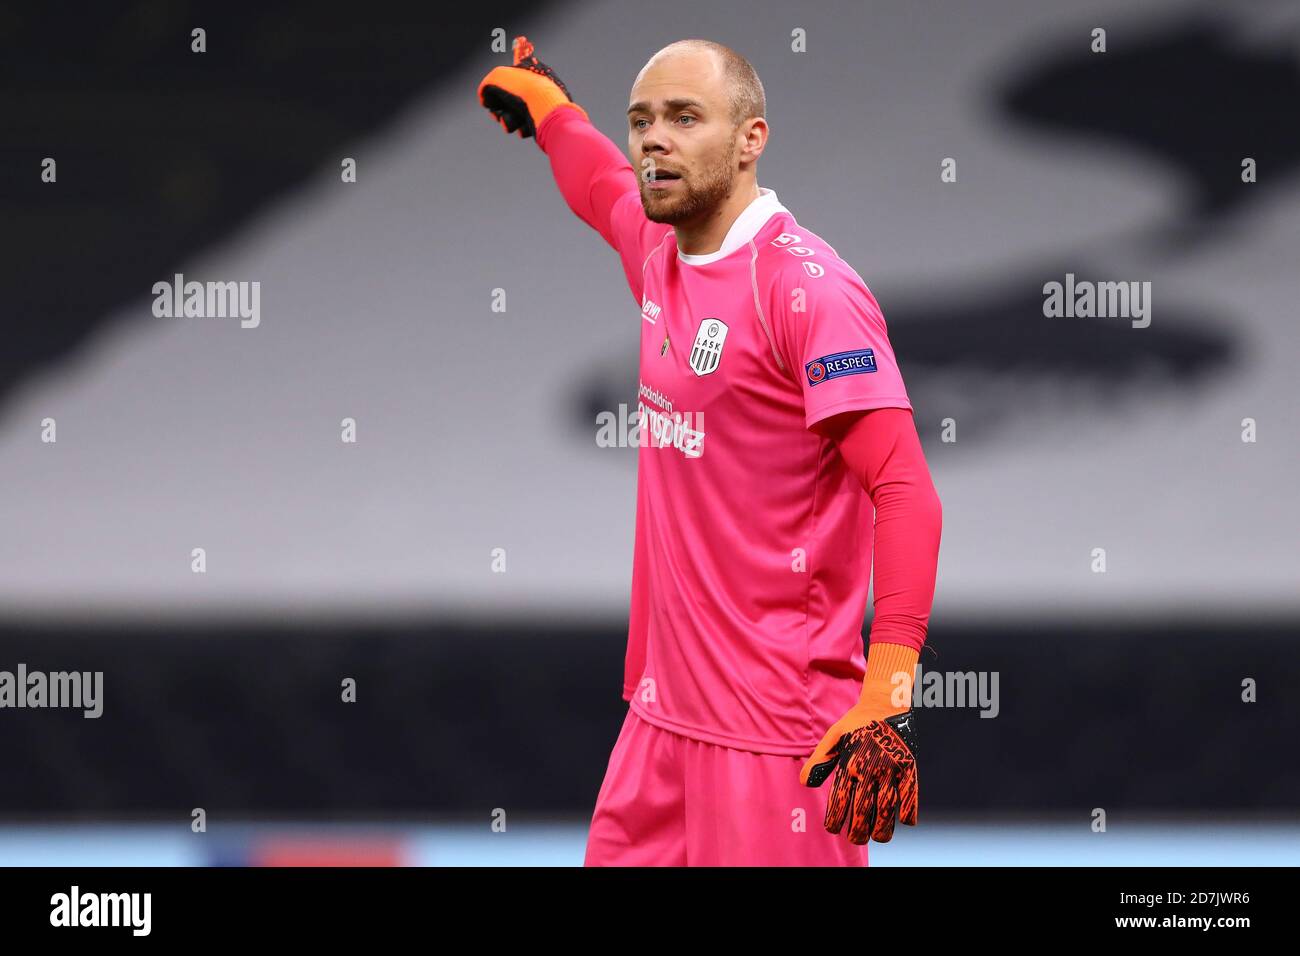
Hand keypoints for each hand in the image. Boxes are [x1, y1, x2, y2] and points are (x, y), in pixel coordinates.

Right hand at [477, 35, 587, 138]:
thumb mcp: (496, 79)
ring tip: (509, 121)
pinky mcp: (544, 120)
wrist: (546, 109)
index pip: (521, 53)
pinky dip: (520, 128)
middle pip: (510, 93)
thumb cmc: (523, 89)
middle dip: (498, 105)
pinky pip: (526, 125)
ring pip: (515, 112)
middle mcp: (537, 82)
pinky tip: (521, 128)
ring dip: (507, 118)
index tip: (522, 40)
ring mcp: (542, 101)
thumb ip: (486, 86)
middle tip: (495, 112)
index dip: (519, 48)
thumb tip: (486, 100)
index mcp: (530, 67)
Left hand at [800, 645, 919, 844]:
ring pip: (887, 809)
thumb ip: (820, 761)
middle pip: (863, 811)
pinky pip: (910, 796)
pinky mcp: (908, 766)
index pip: (839, 801)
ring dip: (883, 828)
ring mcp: (891, 769)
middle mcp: (869, 769)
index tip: (833, 829)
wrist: (885, 701)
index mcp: (849, 763)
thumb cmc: (856, 721)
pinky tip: (903, 822)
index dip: (835, 820)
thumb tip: (803, 782)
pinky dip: (908, 812)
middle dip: (858, 831)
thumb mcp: (834, 737)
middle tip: (856, 839)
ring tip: (878, 837)